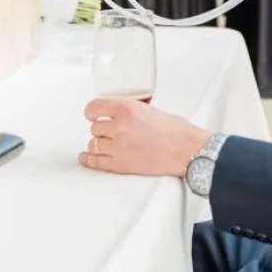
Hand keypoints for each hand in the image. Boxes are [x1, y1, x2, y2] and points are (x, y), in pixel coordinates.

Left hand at [78, 97, 211, 176]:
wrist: (186, 150)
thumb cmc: (176, 131)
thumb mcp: (150, 109)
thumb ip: (130, 111)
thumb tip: (118, 114)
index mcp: (127, 108)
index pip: (95, 107)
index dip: (91, 111)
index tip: (92, 113)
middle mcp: (119, 127)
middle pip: (95, 127)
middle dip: (101, 128)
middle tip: (109, 130)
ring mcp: (118, 147)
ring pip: (94, 143)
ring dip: (98, 142)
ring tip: (105, 143)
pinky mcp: (120, 164)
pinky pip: (95, 161)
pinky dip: (88, 159)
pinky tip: (85, 156)